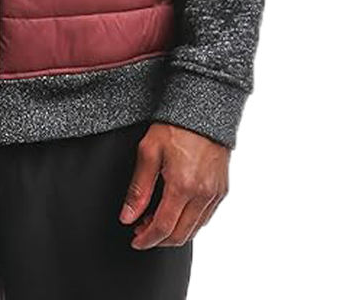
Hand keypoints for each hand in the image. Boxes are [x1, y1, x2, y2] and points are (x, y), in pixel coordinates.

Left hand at [118, 122, 229, 248]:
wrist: (203, 110)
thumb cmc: (175, 125)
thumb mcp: (148, 151)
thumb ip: (138, 188)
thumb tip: (127, 215)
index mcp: (183, 186)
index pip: (163, 227)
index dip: (146, 239)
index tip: (135, 240)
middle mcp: (202, 194)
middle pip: (180, 235)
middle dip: (158, 240)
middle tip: (141, 231)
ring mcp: (215, 194)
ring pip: (194, 230)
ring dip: (173, 232)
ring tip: (154, 221)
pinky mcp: (221, 190)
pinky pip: (205, 218)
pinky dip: (188, 223)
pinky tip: (174, 212)